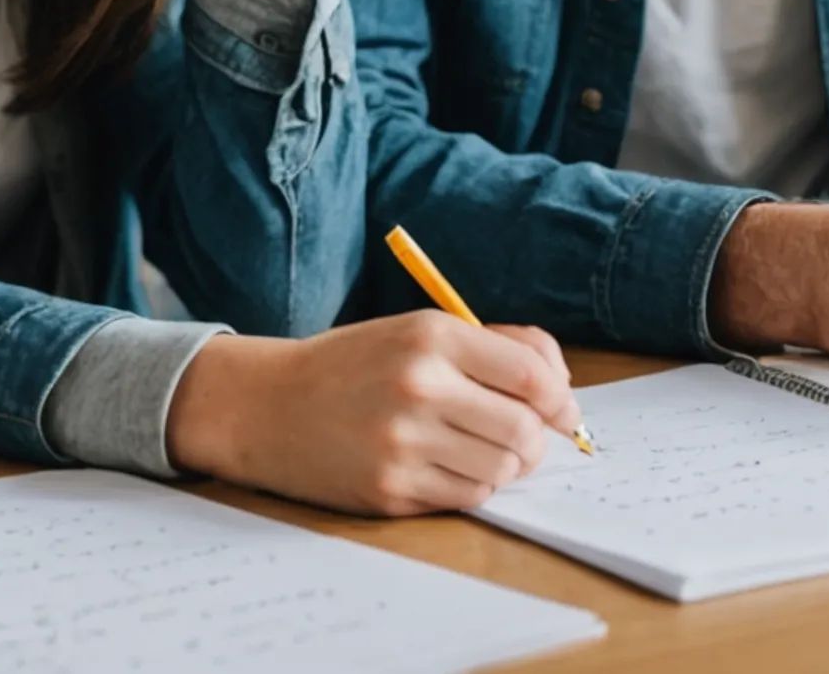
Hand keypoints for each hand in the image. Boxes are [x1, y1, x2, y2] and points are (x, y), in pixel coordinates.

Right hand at [164, 313, 583, 515]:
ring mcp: (402, 442)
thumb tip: (562, 391)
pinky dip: (471, 487)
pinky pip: (468, 497)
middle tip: (520, 438)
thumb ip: (492, 348)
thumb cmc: (352, 366)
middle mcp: (419, 385)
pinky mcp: (390, 488)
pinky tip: (444, 467)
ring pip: (502, 470)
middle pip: (525, 431)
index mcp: (431, 335)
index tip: (561, 410)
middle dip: (535, 440)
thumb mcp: (415, 332)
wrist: (266, 405)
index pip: (533, 374)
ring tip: (473, 449)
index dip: (560, 398)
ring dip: (503, 465)